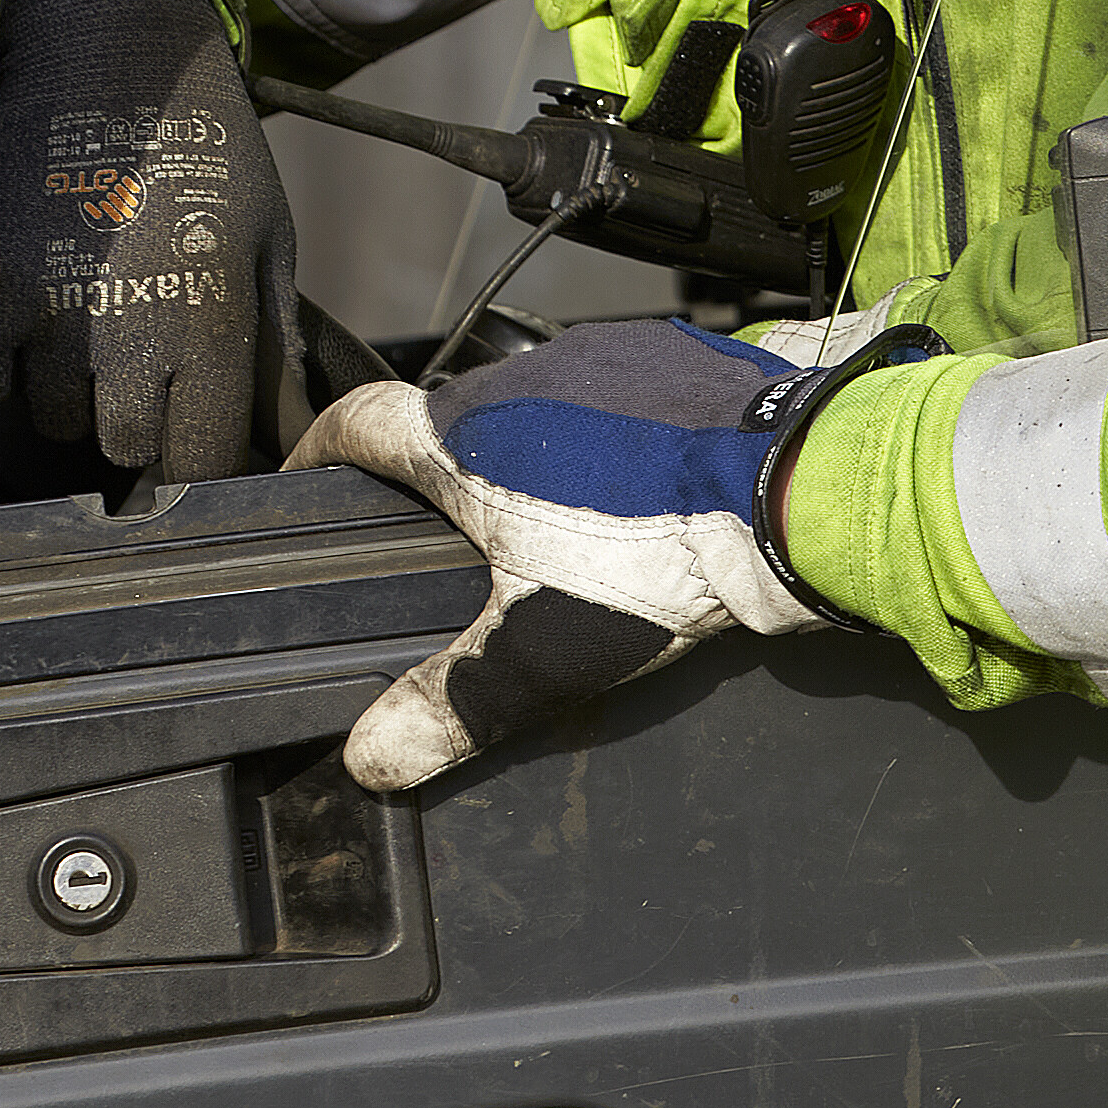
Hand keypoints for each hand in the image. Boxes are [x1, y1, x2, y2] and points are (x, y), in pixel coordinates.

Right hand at [0, 0, 290, 483]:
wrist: (109, 59)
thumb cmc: (206, 153)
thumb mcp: (265, 242)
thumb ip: (273, 352)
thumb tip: (294, 438)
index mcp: (208, 327)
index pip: (199, 461)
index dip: (201, 456)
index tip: (197, 432)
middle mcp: (123, 335)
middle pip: (121, 448)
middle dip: (138, 420)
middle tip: (147, 359)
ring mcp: (46, 316)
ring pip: (51, 419)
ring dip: (73, 392)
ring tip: (98, 319)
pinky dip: (10, 365)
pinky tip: (44, 312)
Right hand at [294, 316, 933, 789]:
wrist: (797, 488)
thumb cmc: (663, 560)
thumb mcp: (541, 653)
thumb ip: (450, 704)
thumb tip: (371, 755)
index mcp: (468, 435)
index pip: (359, 422)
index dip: (323, 449)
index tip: (310, 474)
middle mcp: (528, 374)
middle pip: (452, 417)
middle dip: (439, 470)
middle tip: (446, 534)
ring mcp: (607, 353)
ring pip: (539, 400)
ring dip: (532, 449)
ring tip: (553, 518)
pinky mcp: (678, 355)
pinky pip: (617, 391)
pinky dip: (610, 435)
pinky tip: (639, 490)